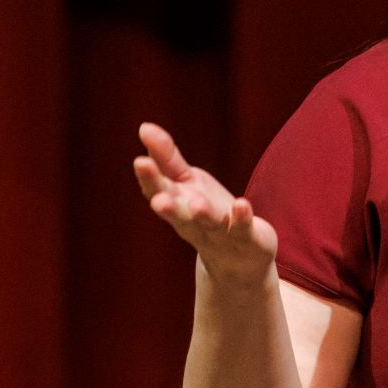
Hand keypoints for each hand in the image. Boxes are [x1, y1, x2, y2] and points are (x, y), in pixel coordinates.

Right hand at [133, 123, 276, 284]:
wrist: (239, 261)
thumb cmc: (205, 213)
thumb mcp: (186, 183)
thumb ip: (167, 158)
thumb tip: (144, 127)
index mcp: (176, 205)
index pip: (158, 192)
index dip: (149, 179)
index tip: (140, 161)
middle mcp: (193, 222)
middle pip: (178, 214)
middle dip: (168, 208)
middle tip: (158, 201)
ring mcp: (220, 233)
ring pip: (209, 224)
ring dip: (203, 215)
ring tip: (198, 204)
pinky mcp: (247, 238)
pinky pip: (243, 228)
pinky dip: (242, 217)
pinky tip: (242, 204)